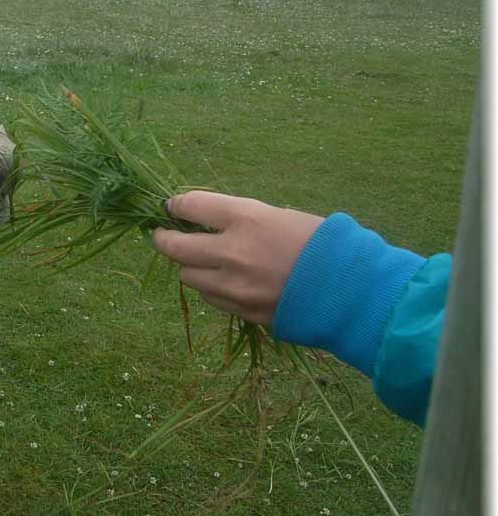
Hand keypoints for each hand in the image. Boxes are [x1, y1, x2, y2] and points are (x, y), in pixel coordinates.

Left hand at [151, 191, 324, 324]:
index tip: (172, 207)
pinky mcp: (241, 310)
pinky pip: (210, 297)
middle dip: (163, 238)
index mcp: (245, 218)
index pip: (190, 206)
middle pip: (174, 246)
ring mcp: (233, 285)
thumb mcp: (282, 216)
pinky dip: (211, 287)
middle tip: (161, 235)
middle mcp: (231, 252)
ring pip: (187, 276)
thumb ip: (243, 218)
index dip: (176, 205)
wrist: (353, 290)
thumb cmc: (324, 244)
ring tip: (200, 260)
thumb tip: (211, 221)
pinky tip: (224, 280)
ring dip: (190, 266)